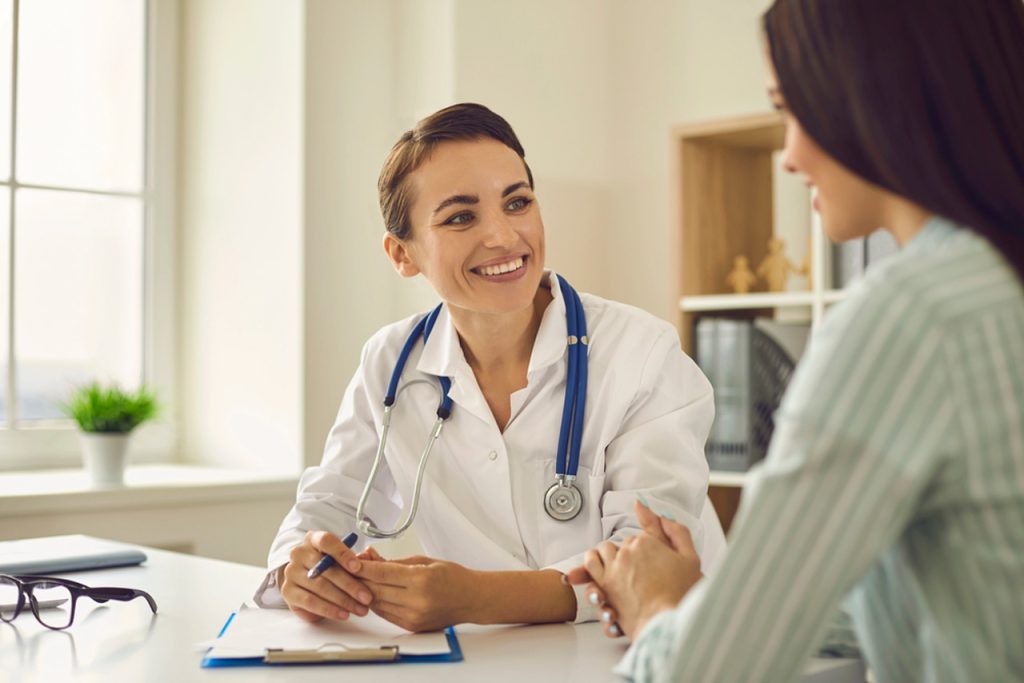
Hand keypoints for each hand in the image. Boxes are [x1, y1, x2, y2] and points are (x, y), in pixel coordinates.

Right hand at [280, 530, 374, 622]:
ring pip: (320, 587)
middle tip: (367, 597)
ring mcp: (291, 572)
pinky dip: (329, 610)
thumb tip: (368, 562)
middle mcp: (299, 553)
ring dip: (343, 600)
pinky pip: (311, 602)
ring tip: (359, 609)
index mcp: (313, 539)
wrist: (305, 581)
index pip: (326, 541)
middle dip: (350, 585)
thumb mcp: (340, 559)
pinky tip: (343, 614)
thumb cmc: (328, 567)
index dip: (343, 554)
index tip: (358, 567)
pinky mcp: (288, 592)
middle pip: (326, 568)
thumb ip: (352, 560)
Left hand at [354, 555, 473, 631]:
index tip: (351, 561)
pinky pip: (386, 614)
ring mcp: (413, 616)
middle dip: (360, 578)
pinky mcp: (411, 626)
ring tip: (360, 579)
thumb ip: (396, 562)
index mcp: (421, 580)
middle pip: (376, 590)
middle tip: (351, 569)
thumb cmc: (453, 577)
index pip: (382, 573)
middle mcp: (416, 600)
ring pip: (377, 604)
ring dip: (366, 591)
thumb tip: (371, 557)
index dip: (363, 567)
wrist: (471, 599)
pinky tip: (375, 593)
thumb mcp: (425, 561)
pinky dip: (377, 603)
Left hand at [568, 501, 702, 637]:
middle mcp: (628, 551)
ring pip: (604, 550)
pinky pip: (590, 565)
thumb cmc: (682, 594)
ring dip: (609, 555)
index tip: (649, 554)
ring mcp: (614, 567)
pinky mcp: (604, 584)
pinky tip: (602, 571)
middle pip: (623, 543)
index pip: (643, 534)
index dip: (649, 545)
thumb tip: (652, 509)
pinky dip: (593, 564)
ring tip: (619, 567)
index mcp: (648, 542)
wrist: (668, 622)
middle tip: (642, 569)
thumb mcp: (690, 558)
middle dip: (631, 552)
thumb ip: (675, 530)